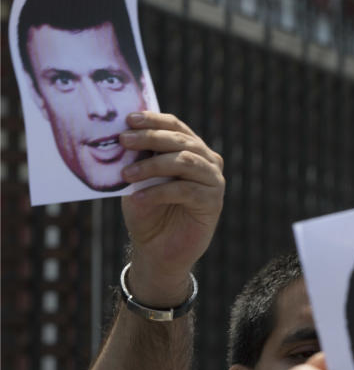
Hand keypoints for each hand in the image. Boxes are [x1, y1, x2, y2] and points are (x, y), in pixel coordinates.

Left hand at [119, 112, 224, 306]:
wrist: (157, 249)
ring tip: (127, 175)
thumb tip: (124, 135)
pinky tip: (138, 198)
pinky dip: (159, 192)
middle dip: (150, 138)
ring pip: (185, 162)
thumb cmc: (148, 211)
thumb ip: (139, 158)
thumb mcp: (139, 180)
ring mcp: (214, 181)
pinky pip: (186, 190)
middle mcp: (207, 161)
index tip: (128, 120)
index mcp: (191, 149)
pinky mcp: (213, 202)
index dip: (153, 120)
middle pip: (181, 141)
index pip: (175, 126)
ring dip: (153, 165)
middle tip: (124, 140)